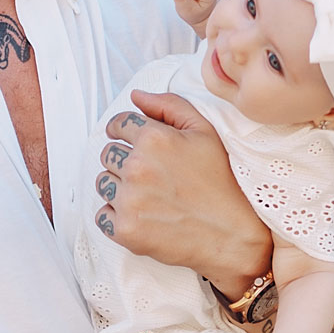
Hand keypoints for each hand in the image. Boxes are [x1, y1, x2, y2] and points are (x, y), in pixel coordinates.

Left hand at [95, 92, 271, 295]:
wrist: (231, 236)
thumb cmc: (222, 183)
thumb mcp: (205, 133)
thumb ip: (169, 106)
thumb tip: (136, 96)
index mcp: (154, 138)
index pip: (118, 124)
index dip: (126, 132)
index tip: (133, 143)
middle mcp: (137, 167)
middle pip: (107, 154)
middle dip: (124, 161)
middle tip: (151, 176)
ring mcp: (128, 200)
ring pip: (102, 183)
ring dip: (118, 187)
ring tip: (149, 196)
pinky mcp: (125, 229)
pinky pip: (102, 215)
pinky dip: (116, 216)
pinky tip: (143, 216)